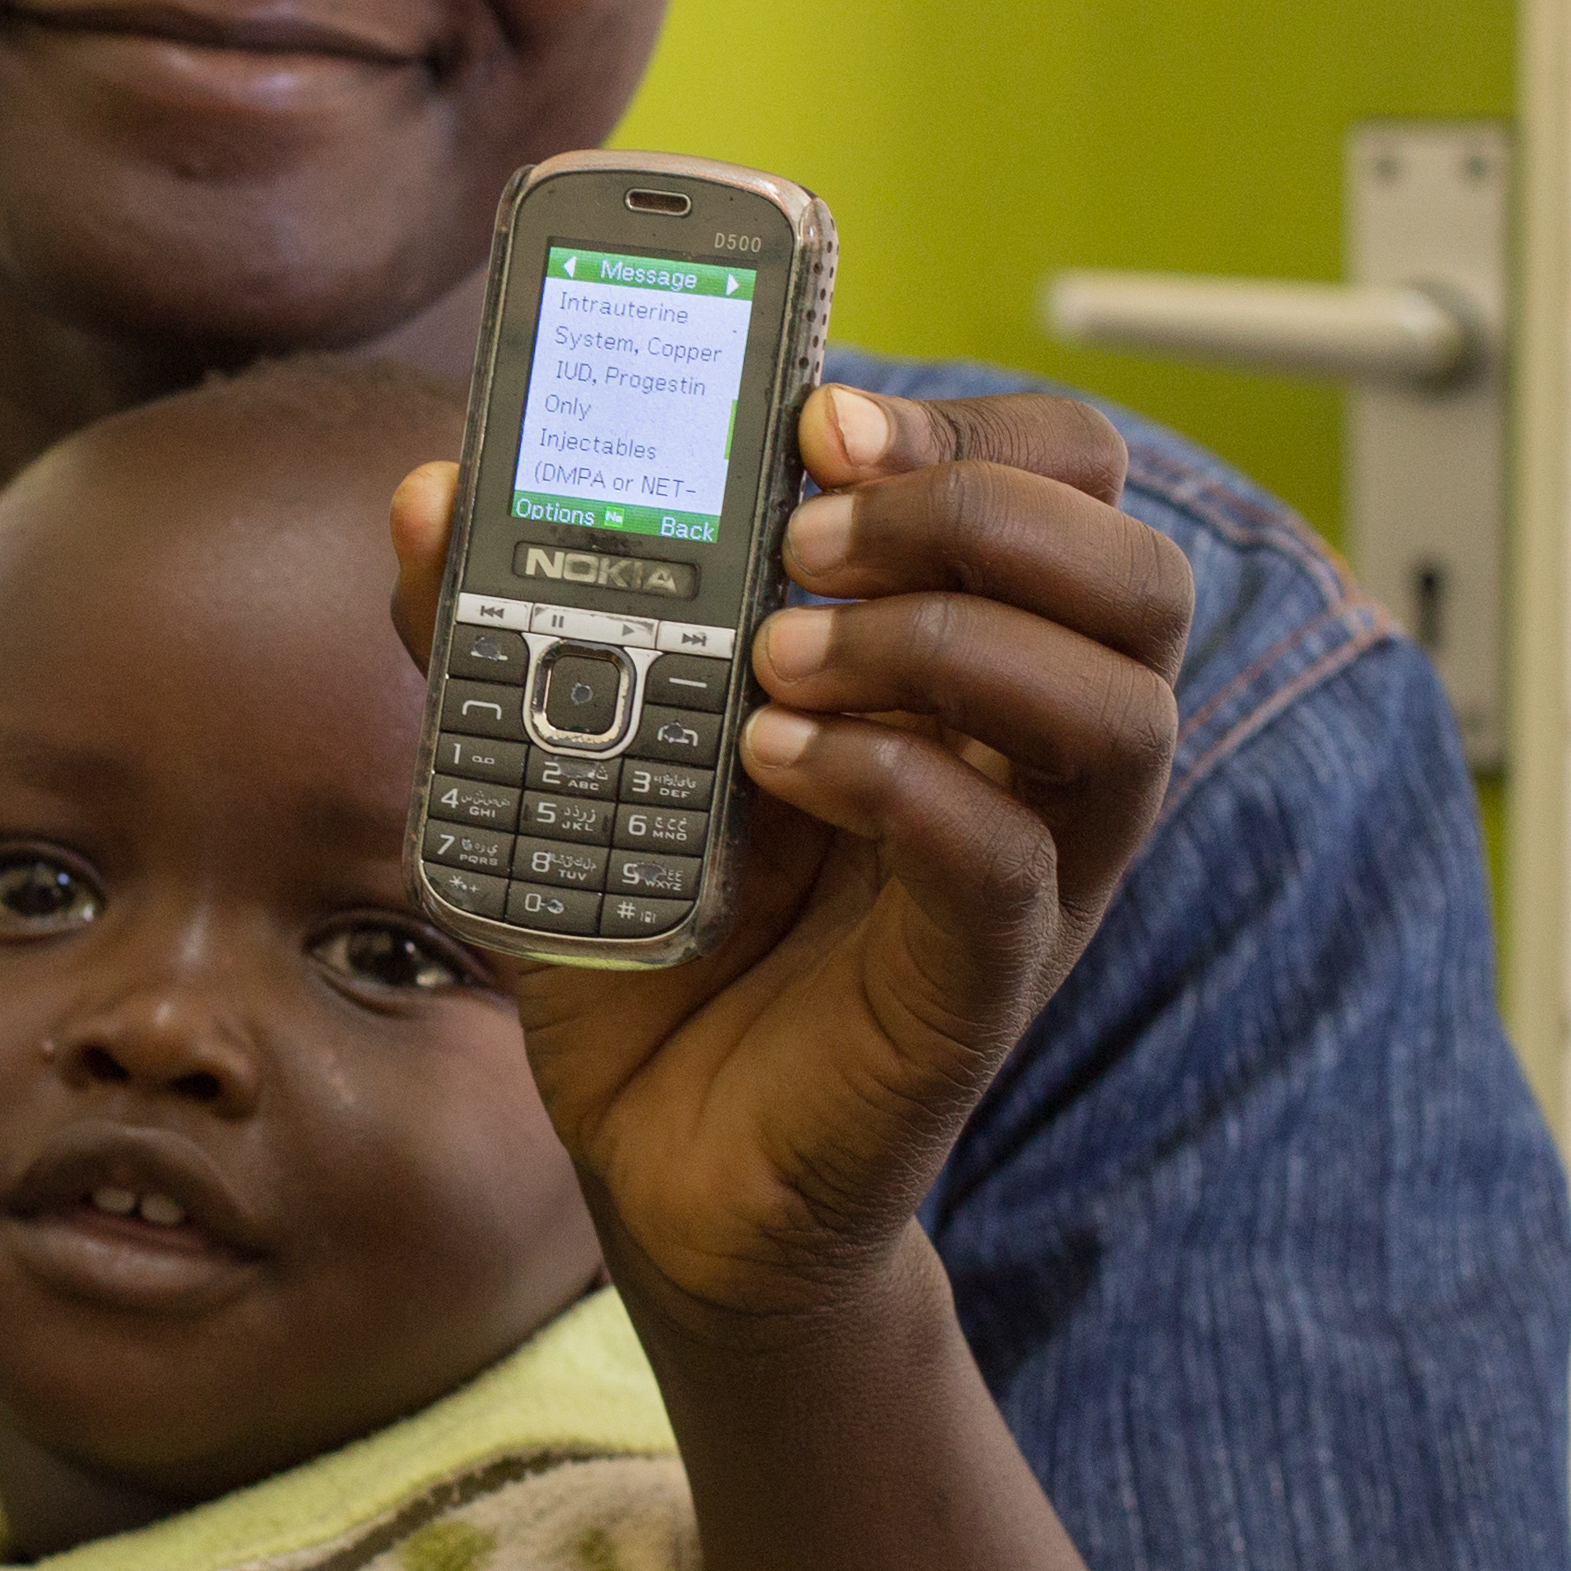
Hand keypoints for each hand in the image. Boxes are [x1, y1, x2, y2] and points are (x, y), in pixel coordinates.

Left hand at [392, 382, 1191, 1330]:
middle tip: (807, 537)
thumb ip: (499, 624)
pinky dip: (895, 783)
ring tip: (775, 661)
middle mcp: (1026, 755)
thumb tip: (431, 492)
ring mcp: (1025, 872)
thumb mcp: (566, 757)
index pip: (1068, 484)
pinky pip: (1008, 859)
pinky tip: (773, 764)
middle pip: (1138, 575)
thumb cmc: (654, 932)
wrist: (659, 1152)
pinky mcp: (974, 985)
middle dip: (978, 506)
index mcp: (962, 659)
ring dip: (948, 639)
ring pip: (1118, 709)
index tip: (818, 418)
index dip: (970, 425)